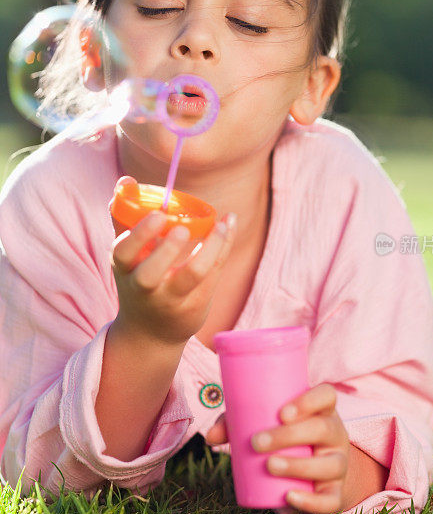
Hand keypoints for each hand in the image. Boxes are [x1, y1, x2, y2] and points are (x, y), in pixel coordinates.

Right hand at [110, 176, 236, 345]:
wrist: (151, 333)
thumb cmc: (139, 280)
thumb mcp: (127, 254)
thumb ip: (125, 217)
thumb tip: (126, 180)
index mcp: (125, 269)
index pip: (123, 252)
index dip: (139, 234)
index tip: (159, 215)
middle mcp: (144, 289)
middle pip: (149, 274)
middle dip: (165, 251)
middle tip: (182, 229)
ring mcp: (170, 301)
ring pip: (191, 276)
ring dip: (208, 249)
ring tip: (220, 225)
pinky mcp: (195, 306)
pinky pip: (213, 275)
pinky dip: (222, 248)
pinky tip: (227, 226)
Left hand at [206, 383, 352, 513]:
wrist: (314, 472)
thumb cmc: (283, 437)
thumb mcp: (266, 424)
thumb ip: (236, 423)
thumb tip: (209, 437)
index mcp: (321, 410)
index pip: (326, 395)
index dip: (309, 400)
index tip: (282, 413)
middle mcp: (335, 434)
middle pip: (323, 429)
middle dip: (289, 435)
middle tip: (257, 442)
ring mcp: (339, 463)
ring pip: (330, 464)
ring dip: (299, 466)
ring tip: (270, 466)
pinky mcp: (335, 492)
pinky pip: (331, 500)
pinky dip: (311, 501)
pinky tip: (289, 496)